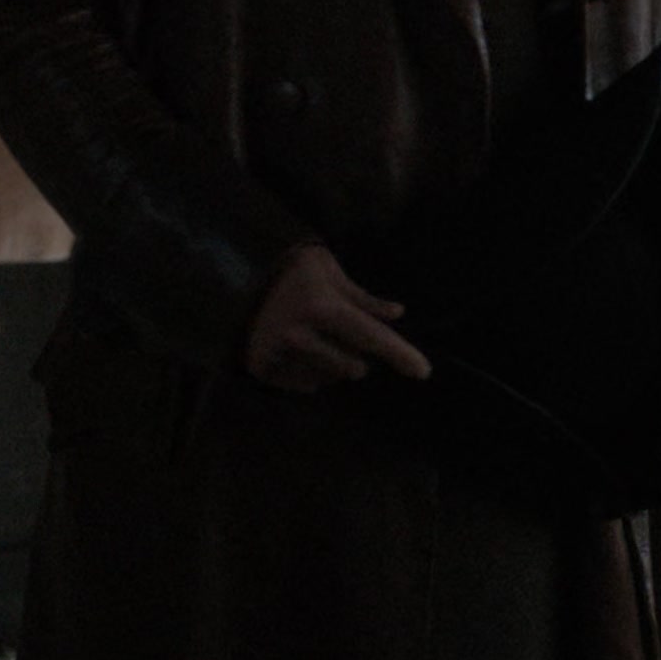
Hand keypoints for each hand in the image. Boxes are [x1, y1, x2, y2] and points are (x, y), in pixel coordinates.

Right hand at [242, 245, 429, 392]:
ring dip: (332, 365)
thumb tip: (397, 313)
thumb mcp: (329, 273)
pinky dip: (309, 372)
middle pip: (353, 367)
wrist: (235, 281)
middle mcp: (302, 335)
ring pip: (330, 379)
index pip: (371, 337)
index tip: (425, 371)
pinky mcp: (264, 370)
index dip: (400, 354)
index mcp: (323, 308)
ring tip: (314, 339)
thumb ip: (363, 298)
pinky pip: (306, 386)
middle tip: (338, 334)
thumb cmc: (291, 273)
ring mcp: (280, 356)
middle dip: (356, 356)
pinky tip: (296, 351)